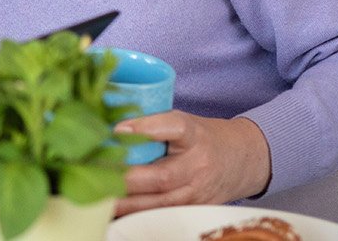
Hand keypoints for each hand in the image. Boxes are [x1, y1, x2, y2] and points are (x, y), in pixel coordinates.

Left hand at [114, 111, 271, 215]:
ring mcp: (198, 193)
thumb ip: (150, 124)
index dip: (146, 128)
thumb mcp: (183, 121)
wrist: (243, 160)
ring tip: (99, 199)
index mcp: (194, 135)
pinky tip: (116, 212)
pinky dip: (138, 215)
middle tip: (94, 176)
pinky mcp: (194, 210)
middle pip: (161, 177)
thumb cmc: (202, 138)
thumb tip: (108, 128)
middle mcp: (198, 166)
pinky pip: (163, 215)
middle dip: (125, 179)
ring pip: (160, 204)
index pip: (174, 127)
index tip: (117, 129)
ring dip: (127, 203)